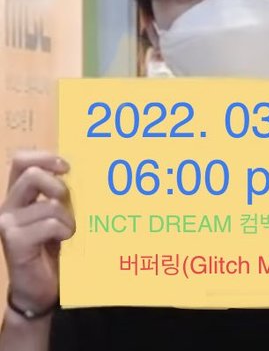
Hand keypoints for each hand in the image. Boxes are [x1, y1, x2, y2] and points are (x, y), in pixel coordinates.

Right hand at [0, 151, 74, 312]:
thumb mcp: (59, 214)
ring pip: (48, 204)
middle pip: (31, 174)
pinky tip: (65, 239)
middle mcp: (9, 204)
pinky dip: (65, 230)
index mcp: (20, 194)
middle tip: (68, 201)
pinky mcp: (13, 240)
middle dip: (58, 184)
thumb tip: (84, 171)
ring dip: (68, 217)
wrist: (41, 287)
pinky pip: (49, 224)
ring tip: (69, 230)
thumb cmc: (54, 246)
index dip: (45, 157)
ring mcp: (7, 222)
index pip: (22, 160)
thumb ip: (61, 194)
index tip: (67, 167)